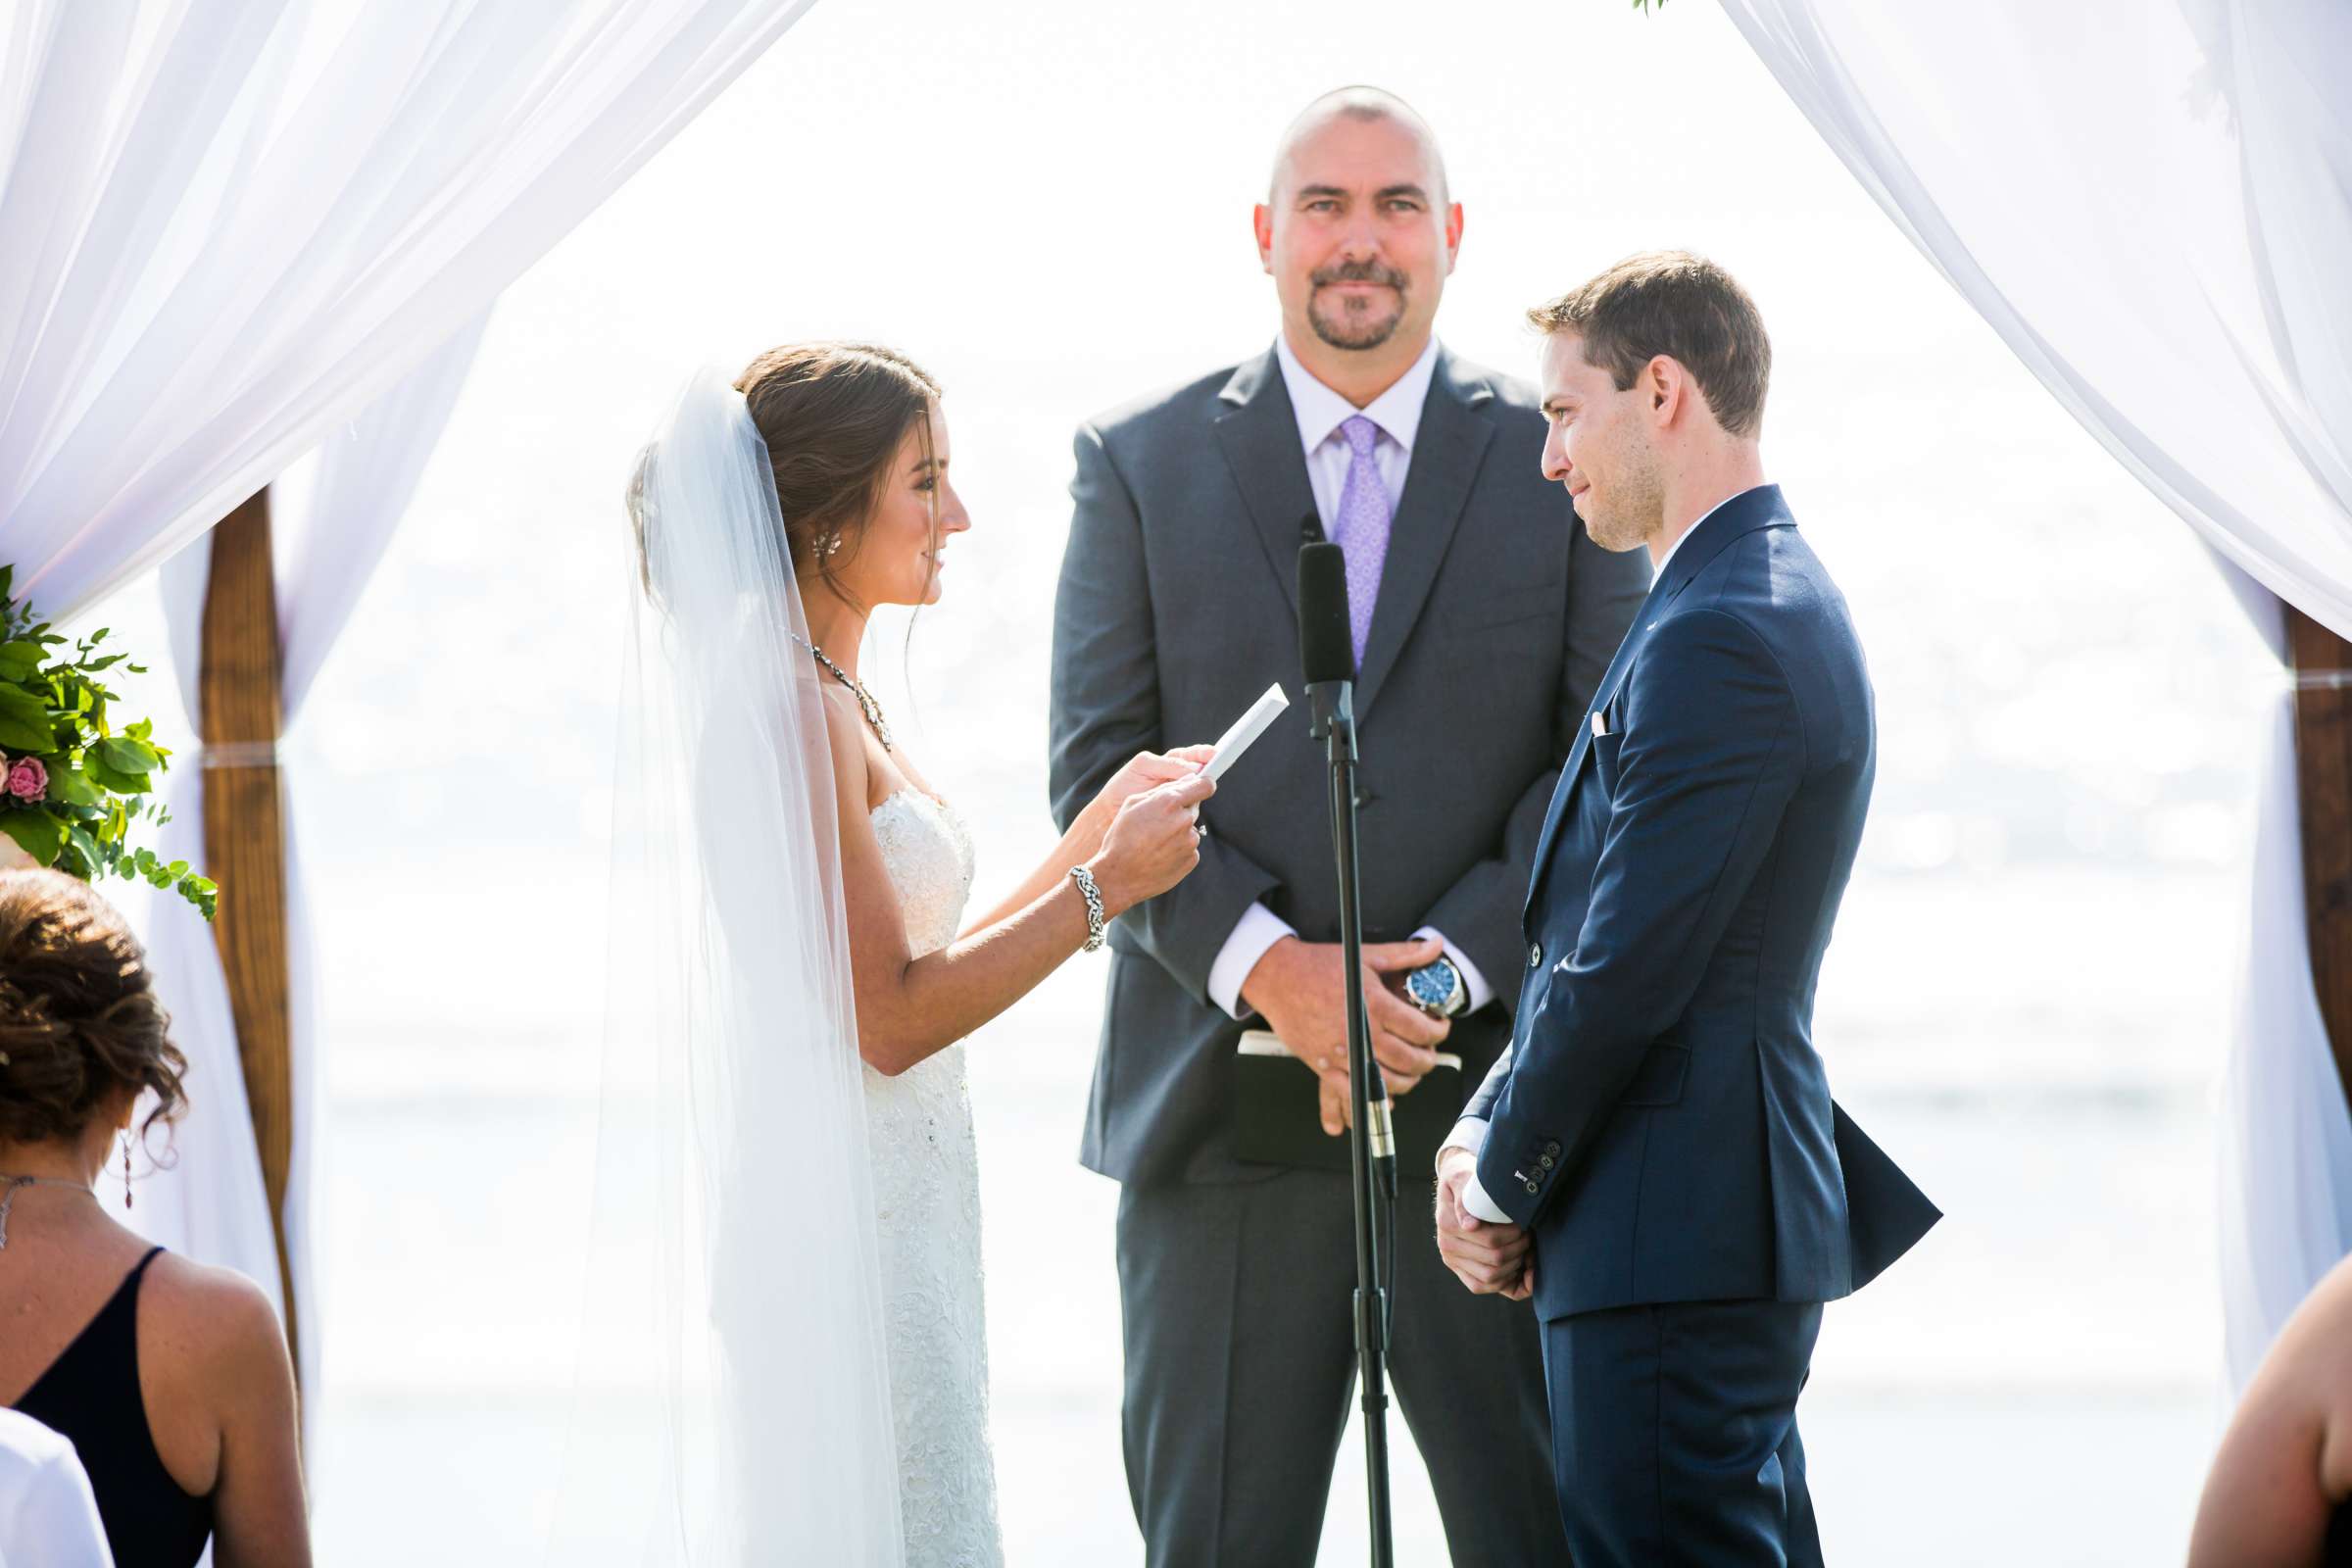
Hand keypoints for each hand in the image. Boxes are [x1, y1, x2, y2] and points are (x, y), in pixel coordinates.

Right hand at [1080, 748, 1215, 849]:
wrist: (1119, 876)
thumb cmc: (1121, 837)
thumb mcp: (1133, 803)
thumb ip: (1162, 789)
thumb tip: (1186, 781)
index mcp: (1169, 801)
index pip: (1205, 785)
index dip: (1203, 785)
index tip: (1199, 787)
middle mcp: (1184, 820)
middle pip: (1193, 808)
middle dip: (1180, 811)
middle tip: (1158, 823)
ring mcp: (1190, 842)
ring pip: (1190, 829)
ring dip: (1178, 832)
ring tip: (1154, 842)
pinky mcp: (1191, 859)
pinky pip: (1189, 848)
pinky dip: (1178, 850)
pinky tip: (1159, 855)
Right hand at [1241, 935, 1450, 1112]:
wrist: (1277, 978)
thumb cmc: (1319, 965)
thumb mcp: (1367, 954)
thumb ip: (1406, 954)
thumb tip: (1436, 945)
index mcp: (1375, 1004)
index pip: (1421, 1029)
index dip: (1438, 1032)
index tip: (1439, 1028)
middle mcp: (1361, 1032)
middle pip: (1409, 1059)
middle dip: (1427, 1060)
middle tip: (1430, 1053)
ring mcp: (1342, 1052)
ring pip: (1387, 1081)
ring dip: (1407, 1081)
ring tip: (1411, 1071)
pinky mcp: (1324, 1065)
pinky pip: (1353, 1091)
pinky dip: (1372, 1096)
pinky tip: (1383, 1090)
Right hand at [1435, 1146, 1532, 1297]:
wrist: (1456, 1186)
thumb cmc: (1466, 1179)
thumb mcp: (1462, 1177)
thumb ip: (1464, 1199)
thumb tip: (1469, 1225)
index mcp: (1447, 1224)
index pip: (1490, 1240)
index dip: (1514, 1234)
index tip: (1525, 1223)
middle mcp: (1447, 1247)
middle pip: (1494, 1260)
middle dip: (1519, 1249)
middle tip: (1530, 1234)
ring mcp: (1454, 1262)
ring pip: (1491, 1278)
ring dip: (1516, 1266)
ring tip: (1526, 1248)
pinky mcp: (1462, 1272)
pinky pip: (1484, 1287)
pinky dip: (1508, 1284)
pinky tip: (1525, 1272)